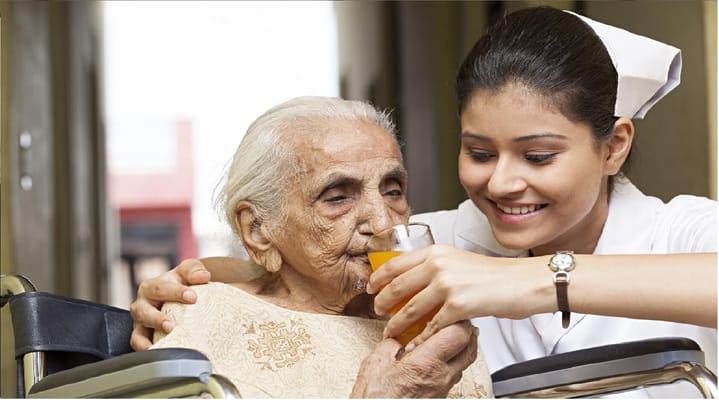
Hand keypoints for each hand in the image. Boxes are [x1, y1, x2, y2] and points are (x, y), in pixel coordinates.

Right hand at [129, 259, 210, 349]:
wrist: (174, 296)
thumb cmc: (180, 283)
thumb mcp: (187, 271)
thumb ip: (194, 270)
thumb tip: (203, 276)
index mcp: (152, 286)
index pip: (162, 288)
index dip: (176, 292)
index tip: (193, 297)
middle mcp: (143, 303)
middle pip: (145, 311)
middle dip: (158, 319)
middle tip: (172, 325)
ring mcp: (141, 321)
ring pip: (138, 330)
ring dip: (151, 338)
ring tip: (166, 339)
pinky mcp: (141, 336)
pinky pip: (138, 343)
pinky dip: (145, 349)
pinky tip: (159, 352)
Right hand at [350, 321, 476, 397]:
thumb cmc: (377, 399)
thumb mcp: (375, 364)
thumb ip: (389, 345)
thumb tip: (395, 338)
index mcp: (425, 364)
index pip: (457, 334)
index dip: (457, 317)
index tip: (448, 309)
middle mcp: (440, 377)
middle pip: (469, 347)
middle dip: (466, 328)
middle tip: (456, 317)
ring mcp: (442, 389)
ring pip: (466, 361)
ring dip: (462, 344)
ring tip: (451, 332)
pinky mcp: (440, 396)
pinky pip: (456, 373)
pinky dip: (454, 358)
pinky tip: (441, 354)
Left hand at [367, 244, 547, 347]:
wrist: (522, 282)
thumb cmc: (494, 274)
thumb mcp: (458, 260)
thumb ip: (436, 266)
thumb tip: (414, 278)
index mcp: (436, 251)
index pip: (395, 263)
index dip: (378, 278)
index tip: (371, 288)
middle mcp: (438, 265)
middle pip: (396, 287)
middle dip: (383, 303)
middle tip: (377, 312)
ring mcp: (447, 285)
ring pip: (410, 309)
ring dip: (396, 324)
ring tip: (391, 331)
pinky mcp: (458, 306)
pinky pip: (431, 326)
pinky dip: (420, 339)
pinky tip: (415, 345)